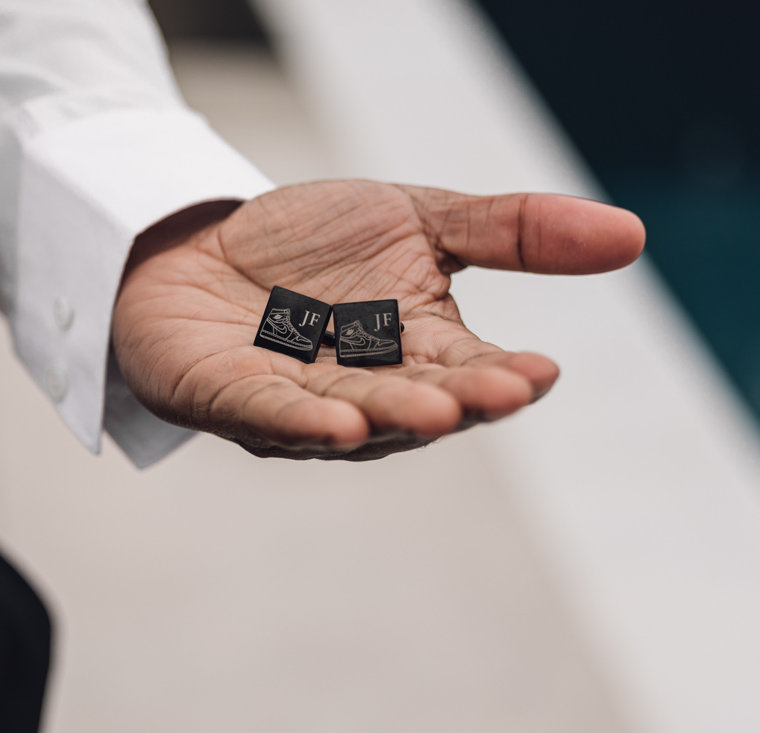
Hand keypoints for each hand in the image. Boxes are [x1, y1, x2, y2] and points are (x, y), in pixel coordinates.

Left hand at [112, 180, 644, 459]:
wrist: (194, 241)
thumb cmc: (307, 246)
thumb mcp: (415, 216)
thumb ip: (509, 230)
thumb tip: (630, 234)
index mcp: (413, 351)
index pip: (468, 371)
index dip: (501, 377)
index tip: (539, 373)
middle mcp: (360, 388)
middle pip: (415, 401)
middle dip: (454, 400)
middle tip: (496, 393)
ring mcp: (292, 403)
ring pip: (348, 416)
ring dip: (389, 416)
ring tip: (432, 413)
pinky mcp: (225, 397)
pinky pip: (265, 415)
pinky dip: (301, 423)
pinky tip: (338, 424)